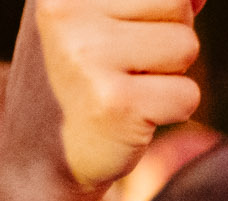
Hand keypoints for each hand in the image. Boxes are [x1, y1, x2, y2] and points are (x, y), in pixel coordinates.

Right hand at [17, 0, 206, 196]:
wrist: (39, 157)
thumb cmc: (79, 81)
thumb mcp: (96, 24)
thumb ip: (144, 2)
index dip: (162, 9)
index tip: (130, 37)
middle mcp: (63, 10)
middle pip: (176, 3)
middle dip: (169, 38)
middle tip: (127, 67)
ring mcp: (86, 56)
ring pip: (186, 46)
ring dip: (171, 75)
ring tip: (126, 88)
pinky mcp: (115, 103)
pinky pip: (188, 94)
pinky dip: (172, 109)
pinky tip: (131, 117)